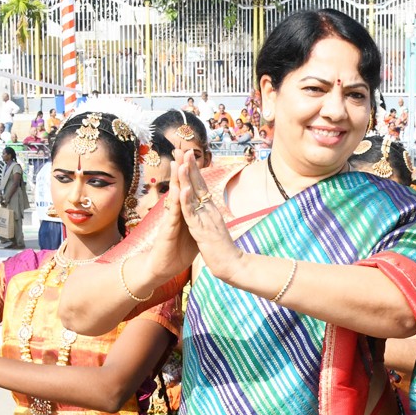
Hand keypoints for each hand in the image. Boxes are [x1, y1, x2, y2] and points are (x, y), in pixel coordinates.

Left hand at [176, 150, 240, 281]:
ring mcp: (206, 219)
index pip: (202, 186)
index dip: (194, 170)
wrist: (233, 265)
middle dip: (190, 166)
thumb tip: (210, 210)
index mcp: (211, 210)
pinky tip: (182, 188)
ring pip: (194, 195)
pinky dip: (187, 200)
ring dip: (187, 177)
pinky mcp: (201, 230)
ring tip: (181, 160)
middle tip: (183, 148)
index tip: (188, 155)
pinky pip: (192, 213)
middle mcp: (210, 210)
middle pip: (198, 184)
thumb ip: (212, 218)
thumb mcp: (216, 229)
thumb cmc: (224, 251)